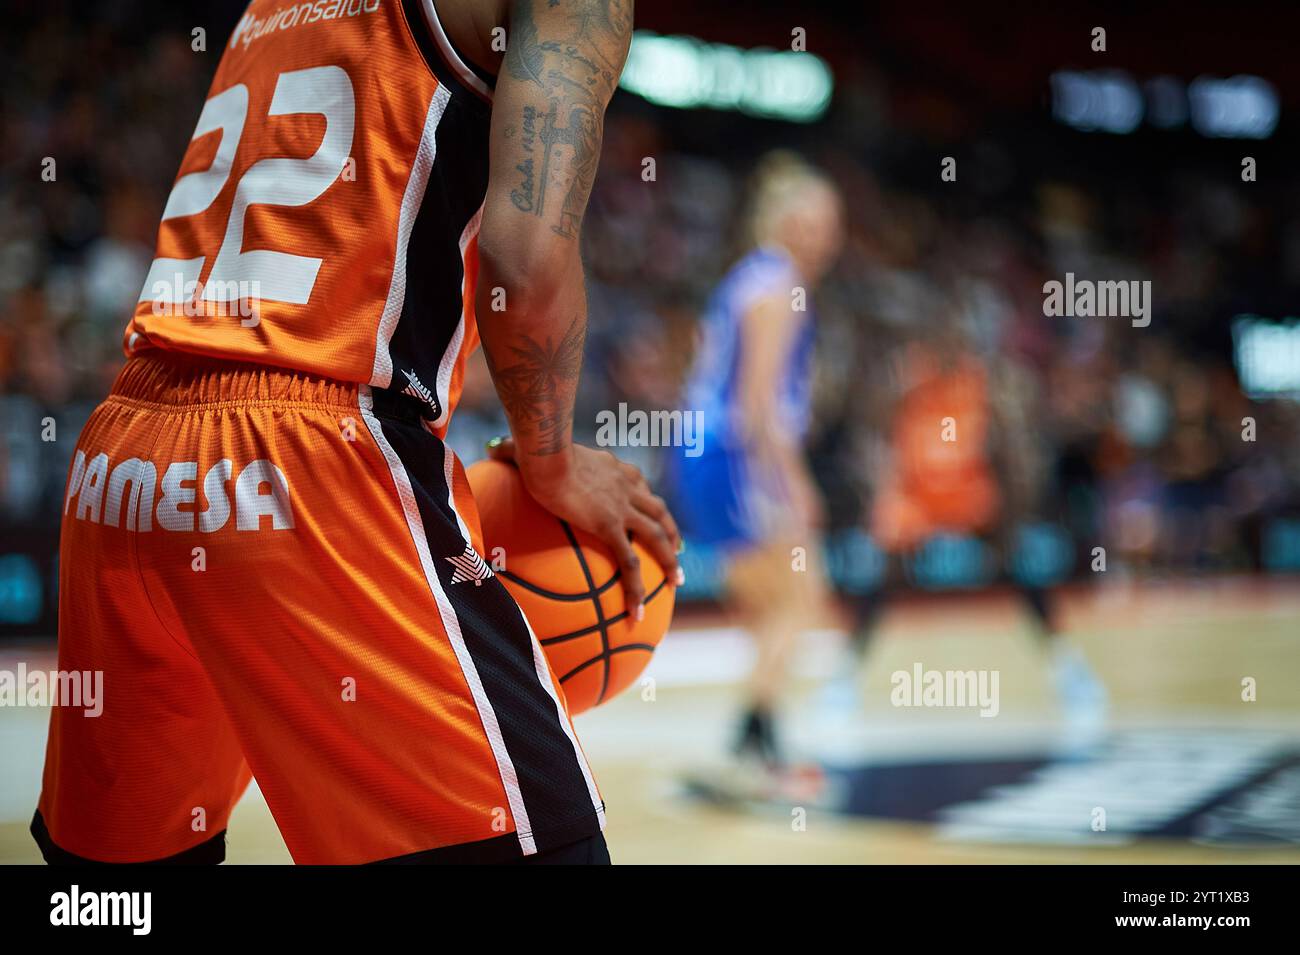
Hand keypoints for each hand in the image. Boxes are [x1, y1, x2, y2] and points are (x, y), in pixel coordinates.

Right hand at [486, 438, 683, 615]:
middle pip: (658, 510)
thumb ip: (513, 450)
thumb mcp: (528, 448)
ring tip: (676, 580)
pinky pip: (630, 563)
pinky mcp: (611, 525)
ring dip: (670, 559)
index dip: (645, 499)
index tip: (650, 511)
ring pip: (657, 536)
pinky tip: (637, 612)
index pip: (636, 483)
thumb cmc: (534, 448)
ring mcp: (622, 507)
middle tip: (678, 548)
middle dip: (671, 530)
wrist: (547, 454)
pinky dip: (637, 588)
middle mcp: (625, 485)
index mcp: (612, 468)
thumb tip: (491, 448)